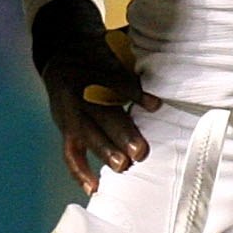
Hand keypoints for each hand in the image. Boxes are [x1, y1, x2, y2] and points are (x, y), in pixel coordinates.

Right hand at [39, 27, 156, 194]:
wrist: (61, 54)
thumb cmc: (98, 52)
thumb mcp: (117, 43)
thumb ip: (141, 49)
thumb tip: (170, 43)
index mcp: (93, 69)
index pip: (113, 82)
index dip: (133, 93)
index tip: (154, 105)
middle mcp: (80, 93)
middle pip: (100, 114)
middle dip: (120, 133)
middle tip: (140, 151)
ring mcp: (71, 114)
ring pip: (86, 135)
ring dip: (104, 152)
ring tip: (123, 167)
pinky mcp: (67, 130)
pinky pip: (71, 154)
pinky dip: (81, 173)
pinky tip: (95, 189)